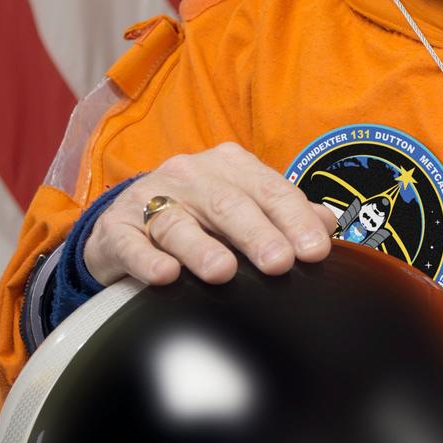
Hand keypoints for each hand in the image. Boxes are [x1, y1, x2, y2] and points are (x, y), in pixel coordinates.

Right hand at [82, 142, 338, 287]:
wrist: (126, 225)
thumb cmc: (198, 218)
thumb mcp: (242, 207)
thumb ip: (283, 212)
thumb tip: (327, 223)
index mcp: (229, 166)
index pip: (269, 190)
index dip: (294, 219)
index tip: (316, 252)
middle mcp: (189, 175)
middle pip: (228, 204)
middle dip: (257, 234)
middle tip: (280, 264)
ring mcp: (148, 198)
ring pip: (178, 223)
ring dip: (201, 248)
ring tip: (223, 272)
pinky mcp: (115, 228)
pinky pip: (131, 243)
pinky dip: (148, 260)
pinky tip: (165, 276)